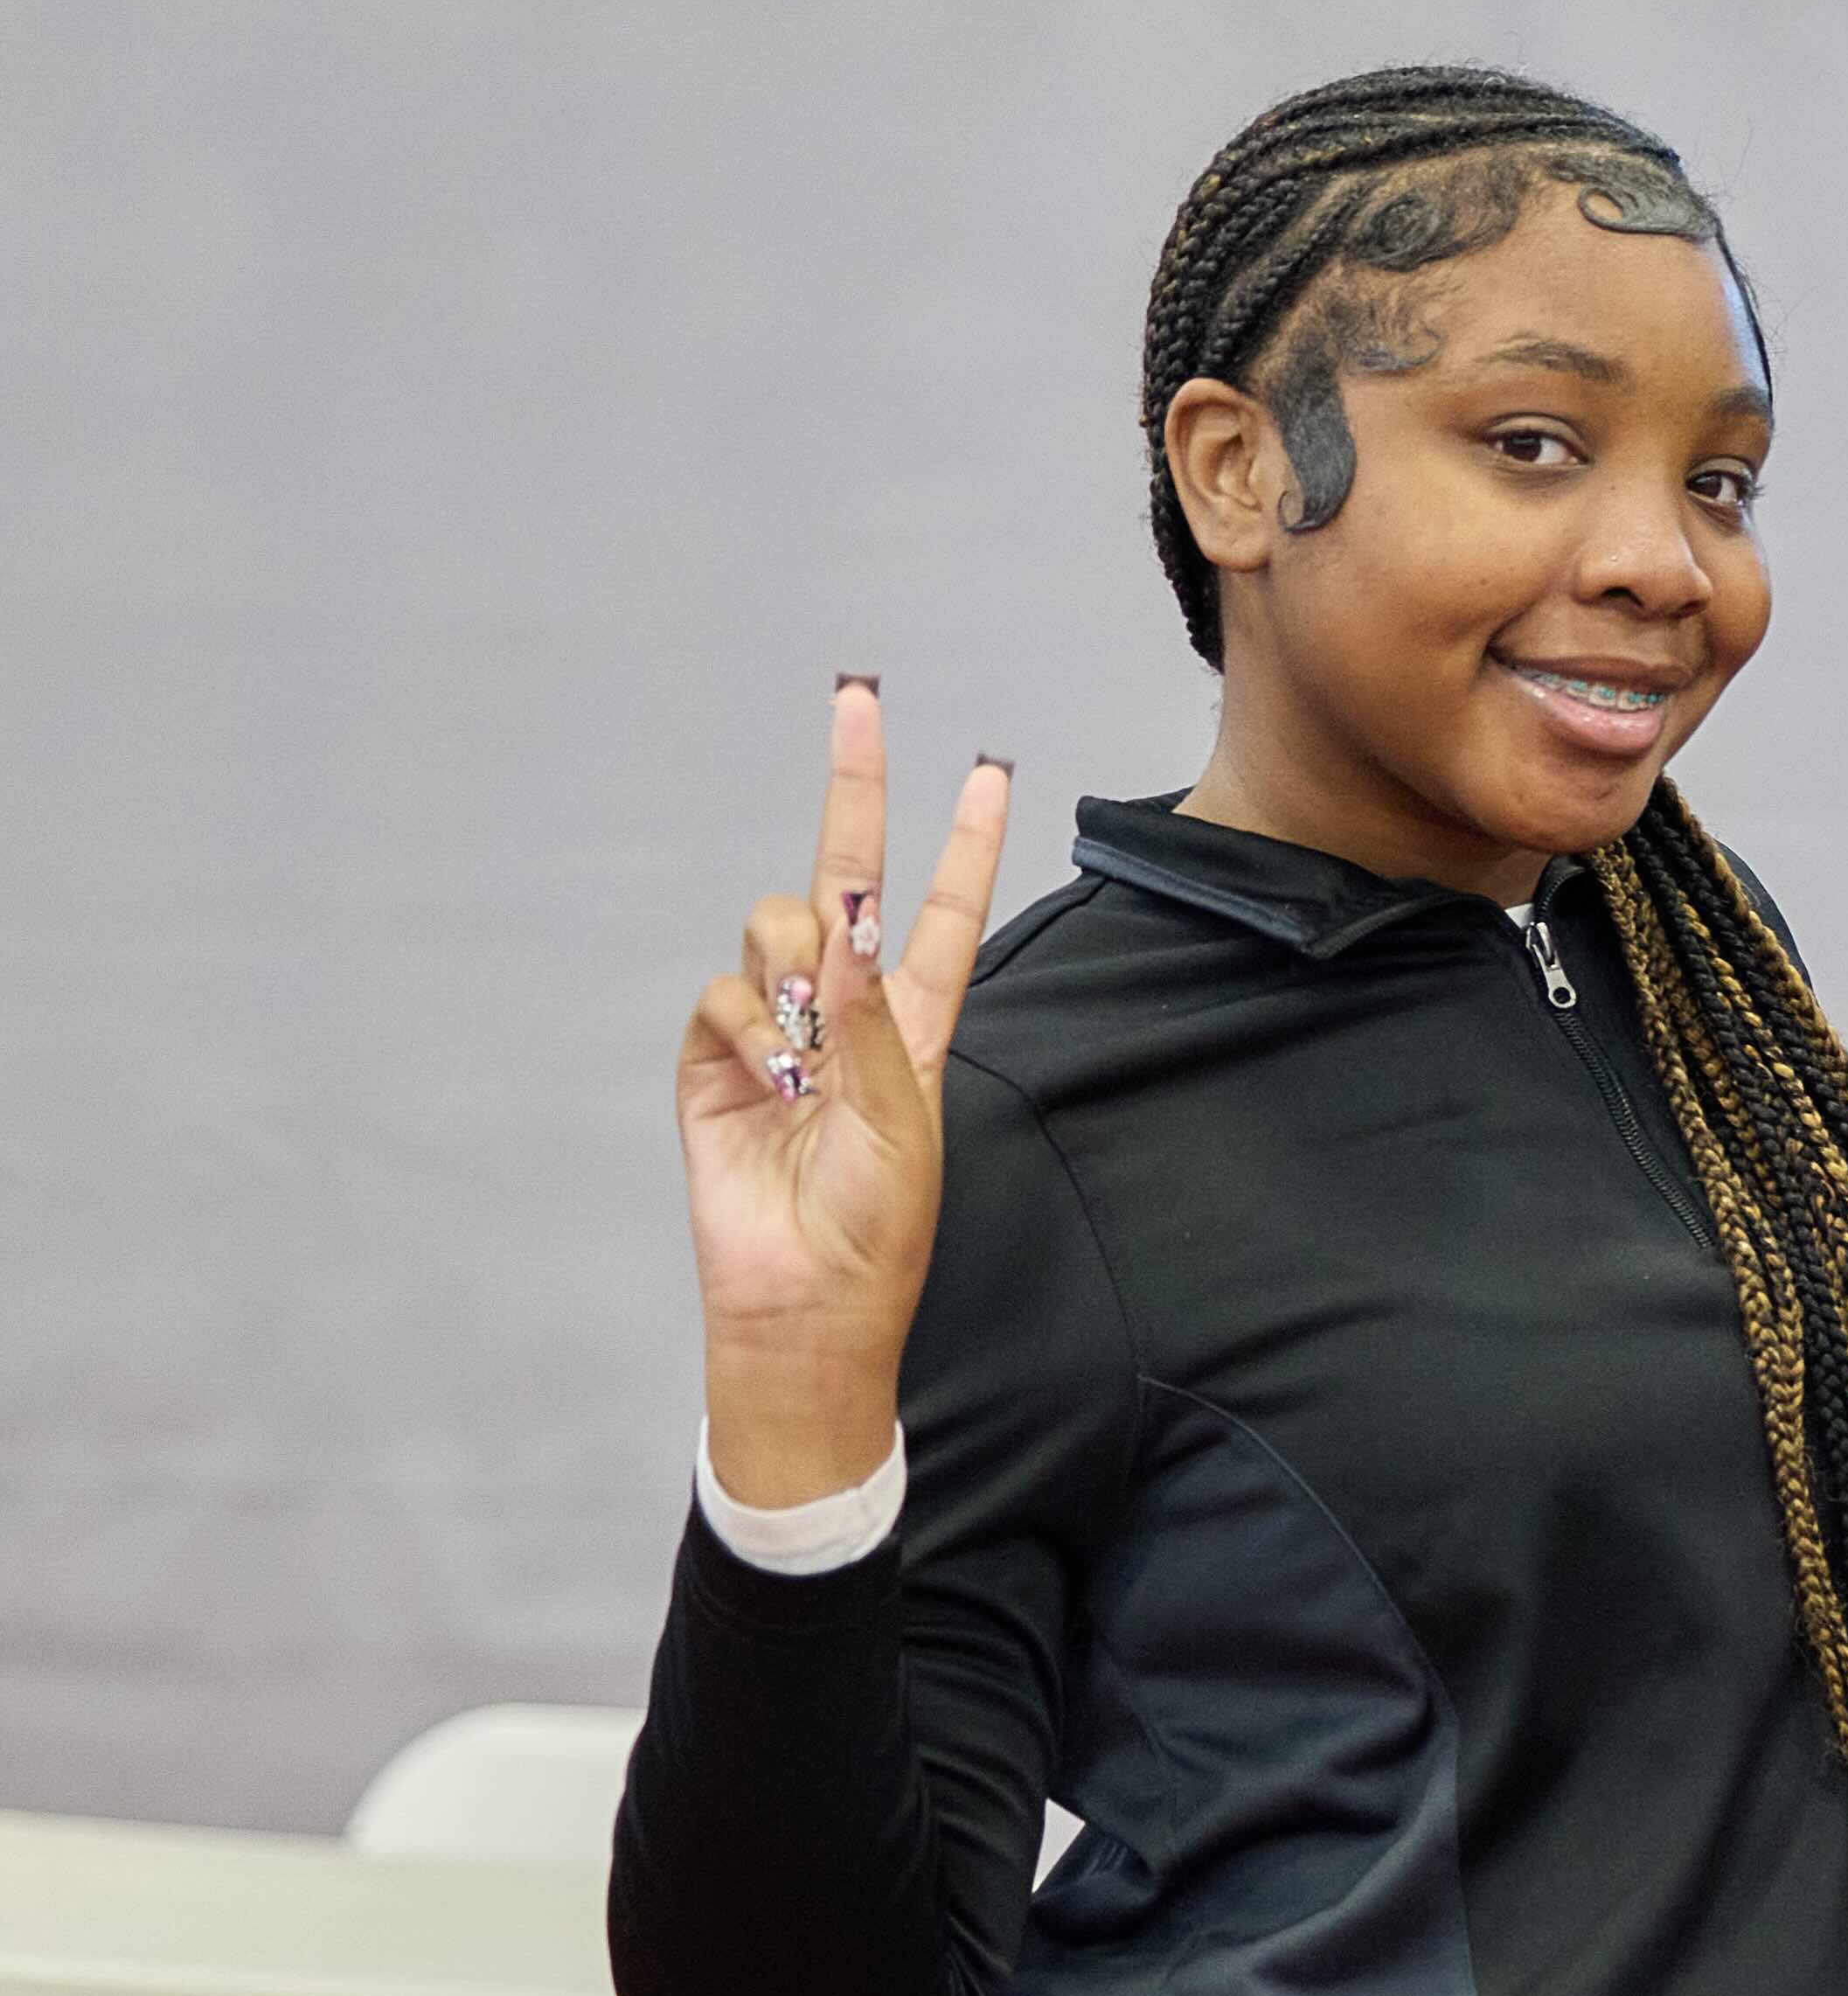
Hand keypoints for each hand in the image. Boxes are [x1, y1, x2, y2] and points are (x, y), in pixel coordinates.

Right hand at [677, 683, 1015, 1507]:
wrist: (805, 1299)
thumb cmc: (876, 1225)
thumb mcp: (901, 1120)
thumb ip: (873, 1020)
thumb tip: (852, 926)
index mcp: (917, 1024)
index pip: (944, 913)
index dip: (963, 843)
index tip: (987, 768)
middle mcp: (847, 1011)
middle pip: (847, 878)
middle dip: (854, 788)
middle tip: (858, 696)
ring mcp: (775, 1029)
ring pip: (775, 928)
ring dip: (795, 963)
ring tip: (811, 1049)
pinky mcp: (713, 1058)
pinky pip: (721, 996)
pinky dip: (748, 1030)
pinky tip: (770, 1081)